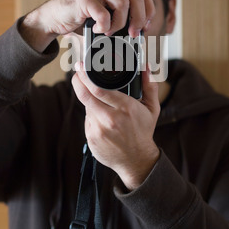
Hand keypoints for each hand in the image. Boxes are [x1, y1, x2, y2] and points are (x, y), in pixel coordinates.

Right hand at [19, 0, 154, 52]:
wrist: (53, 18)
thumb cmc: (80, 20)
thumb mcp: (105, 16)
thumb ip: (121, 18)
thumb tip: (141, 33)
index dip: (148, 12)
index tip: (143, 29)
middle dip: (140, 19)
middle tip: (132, 34)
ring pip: (123, 4)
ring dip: (120, 24)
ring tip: (108, 32)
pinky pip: (104, 14)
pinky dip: (104, 27)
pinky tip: (96, 30)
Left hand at [72, 62, 160, 190]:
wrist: (136, 161)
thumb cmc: (143, 132)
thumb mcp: (152, 109)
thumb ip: (150, 87)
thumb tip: (146, 68)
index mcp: (124, 108)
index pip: (98, 88)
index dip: (85, 76)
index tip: (81, 67)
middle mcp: (110, 119)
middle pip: (85, 95)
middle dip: (78, 81)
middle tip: (77, 73)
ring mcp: (98, 130)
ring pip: (87, 107)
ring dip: (90, 101)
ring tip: (102, 104)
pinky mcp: (91, 138)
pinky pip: (88, 120)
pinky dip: (92, 115)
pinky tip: (102, 119)